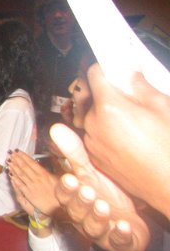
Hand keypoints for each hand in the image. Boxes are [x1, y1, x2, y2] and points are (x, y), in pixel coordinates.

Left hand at [6, 150, 59, 217]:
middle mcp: (37, 179)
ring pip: (21, 175)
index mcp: (44, 174)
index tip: (18, 152)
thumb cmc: (60, 193)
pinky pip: (20, 185)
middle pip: (25, 167)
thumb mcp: (58, 179)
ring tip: (9, 162)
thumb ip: (50, 170)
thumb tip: (45, 162)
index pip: (32, 163)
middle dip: (17, 160)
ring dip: (14, 167)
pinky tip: (10, 174)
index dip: (24, 157)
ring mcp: (32, 186)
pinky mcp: (28, 193)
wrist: (58, 207)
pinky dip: (15, 179)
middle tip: (11, 154)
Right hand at [50, 123, 148, 250]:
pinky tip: (123, 226)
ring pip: (92, 227)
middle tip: (87, 191)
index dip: (65, 189)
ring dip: (97, 217)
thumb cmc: (105, 195)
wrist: (127, 221)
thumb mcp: (91, 173)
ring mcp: (100, 230)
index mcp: (74, 198)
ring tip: (104, 206)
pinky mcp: (118, 240)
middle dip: (80, 202)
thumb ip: (74, 154)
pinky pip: (117, 240)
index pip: (64, 194)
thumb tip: (55, 128)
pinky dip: (119, 234)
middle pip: (75, 211)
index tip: (70, 178)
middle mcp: (83, 215)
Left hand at [82, 64, 169, 216]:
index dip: (103, 67)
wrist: (168, 184)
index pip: (94, 75)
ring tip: (124, 111)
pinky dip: (101, 128)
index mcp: (108, 107)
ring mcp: (91, 142)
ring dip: (100, 109)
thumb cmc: (169, 147)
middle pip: (88, 96)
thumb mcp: (162, 107)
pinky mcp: (94, 157)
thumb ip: (141, 86)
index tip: (112, 66)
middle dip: (101, 89)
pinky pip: (92, 134)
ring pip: (88, 116)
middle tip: (121, 88)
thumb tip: (130, 73)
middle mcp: (93, 123)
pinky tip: (121, 130)